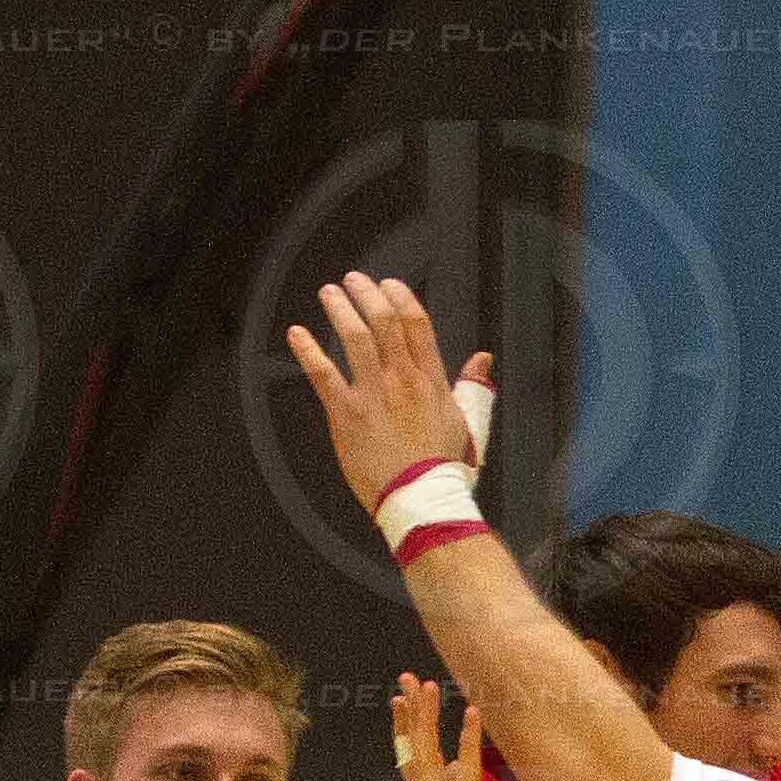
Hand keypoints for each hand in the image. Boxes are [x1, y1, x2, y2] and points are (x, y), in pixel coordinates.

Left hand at [285, 272, 479, 515]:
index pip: (416, 324)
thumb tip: (483, 360)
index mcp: (431, 381)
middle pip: (385, 322)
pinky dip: (308, 350)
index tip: (388, 284)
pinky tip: (297, 334)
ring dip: (340, 310)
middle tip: (353, 280)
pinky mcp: (348, 415)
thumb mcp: (467, 423)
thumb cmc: (444, 470)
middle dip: (367, 294)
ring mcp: (375, 395)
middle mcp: (403, 380)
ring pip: (356, 338)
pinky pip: (323, 374)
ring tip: (328, 294)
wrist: (423, 501)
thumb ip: (471, 386)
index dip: (400, 297)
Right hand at [394, 673, 538, 780]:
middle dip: (409, 716)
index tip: (405, 701)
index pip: (414, 767)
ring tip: (427, 686)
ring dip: (427, 721)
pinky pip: (465, 776)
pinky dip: (467, 743)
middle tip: (406, 679)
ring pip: (428, 761)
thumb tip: (454, 767)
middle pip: (413, 757)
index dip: (408, 733)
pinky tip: (470, 713)